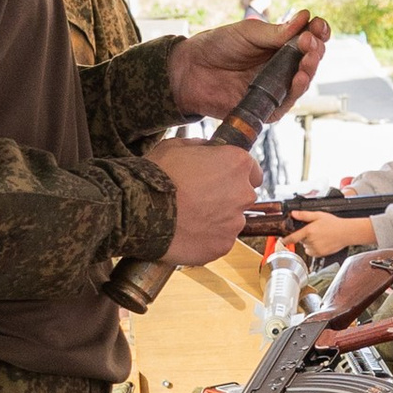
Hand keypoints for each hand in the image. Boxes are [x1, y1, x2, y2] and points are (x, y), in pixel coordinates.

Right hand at [152, 136, 272, 265]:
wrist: (140, 210)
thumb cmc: (157, 175)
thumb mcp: (177, 146)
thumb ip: (201, 148)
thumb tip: (208, 150)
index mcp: (237, 164)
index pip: (252, 170)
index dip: (235, 174)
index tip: (222, 178)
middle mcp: (243, 193)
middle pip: (242, 196)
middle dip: (225, 197)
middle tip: (198, 198)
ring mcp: (235, 223)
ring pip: (231, 220)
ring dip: (216, 219)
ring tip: (188, 217)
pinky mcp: (223, 246)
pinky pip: (219, 241)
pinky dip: (206, 238)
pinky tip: (186, 232)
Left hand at [166, 9, 328, 126]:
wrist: (189, 70)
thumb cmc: (216, 46)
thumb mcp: (247, 33)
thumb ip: (276, 32)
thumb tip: (305, 18)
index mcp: (280, 46)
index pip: (308, 40)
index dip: (317, 33)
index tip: (319, 25)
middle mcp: (282, 67)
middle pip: (309, 61)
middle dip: (315, 50)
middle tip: (311, 41)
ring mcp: (275, 88)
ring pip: (302, 82)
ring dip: (310, 69)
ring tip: (309, 57)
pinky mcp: (267, 108)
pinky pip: (287, 102)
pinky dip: (295, 90)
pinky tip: (298, 77)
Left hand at [290, 211, 376, 256]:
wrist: (346, 233)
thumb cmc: (334, 224)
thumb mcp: (318, 215)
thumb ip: (304, 215)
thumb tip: (294, 213)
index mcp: (309, 231)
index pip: (292, 238)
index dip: (285, 240)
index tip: (282, 241)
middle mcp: (311, 241)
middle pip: (301, 241)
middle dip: (304, 237)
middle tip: (314, 231)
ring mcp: (315, 248)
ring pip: (306, 247)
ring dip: (309, 243)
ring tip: (320, 237)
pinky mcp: (320, 254)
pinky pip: (312, 252)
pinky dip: (314, 249)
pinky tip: (322, 242)